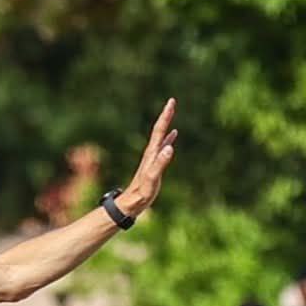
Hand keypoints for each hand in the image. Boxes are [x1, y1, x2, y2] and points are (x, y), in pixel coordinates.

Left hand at [118, 98, 177, 214]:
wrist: (132, 202)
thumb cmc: (142, 192)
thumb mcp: (152, 178)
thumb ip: (160, 164)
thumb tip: (169, 147)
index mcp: (151, 154)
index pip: (159, 131)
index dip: (165, 116)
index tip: (171, 102)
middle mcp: (151, 153)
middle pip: (159, 130)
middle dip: (165, 116)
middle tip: (172, 102)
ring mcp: (152, 158)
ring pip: (160, 136)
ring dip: (166, 125)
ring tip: (171, 114)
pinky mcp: (154, 164)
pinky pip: (162, 147)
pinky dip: (168, 139)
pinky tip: (172, 136)